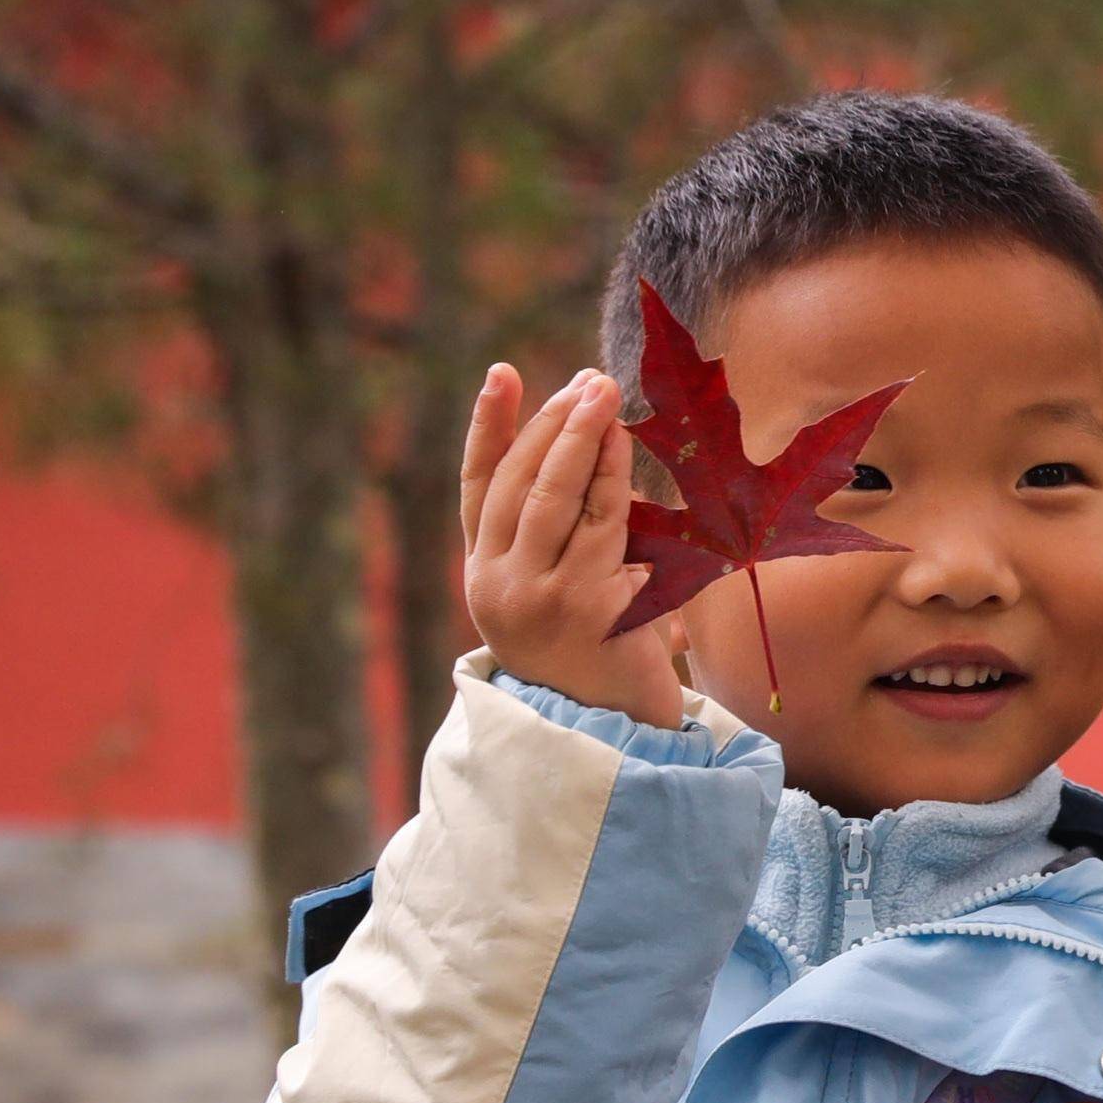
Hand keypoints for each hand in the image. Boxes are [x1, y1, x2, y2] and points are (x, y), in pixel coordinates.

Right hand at [461, 363, 683, 729]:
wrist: (611, 729)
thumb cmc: (593, 649)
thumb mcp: (556, 587)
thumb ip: (552, 531)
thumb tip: (575, 441)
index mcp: (484, 573)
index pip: (477, 485)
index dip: (488, 426)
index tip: (502, 372)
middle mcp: (499, 586)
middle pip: (517, 484)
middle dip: (551, 424)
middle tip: (585, 380)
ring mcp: (541, 599)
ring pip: (555, 500)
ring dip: (580, 441)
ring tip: (602, 396)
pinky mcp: (590, 611)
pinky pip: (605, 531)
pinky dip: (614, 483)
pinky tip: (625, 449)